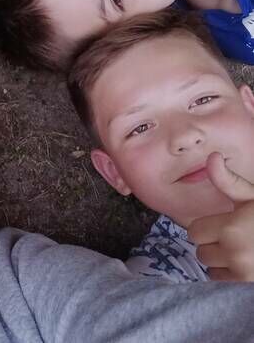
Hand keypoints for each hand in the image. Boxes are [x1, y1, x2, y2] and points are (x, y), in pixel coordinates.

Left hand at [188, 152, 253, 281]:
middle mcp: (233, 253)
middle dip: (212, 244)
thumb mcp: (253, 195)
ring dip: (220, 262)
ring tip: (240, 251)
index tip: (222, 223)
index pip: (194, 232)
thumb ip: (228, 181)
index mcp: (231, 228)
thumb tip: (212, 156)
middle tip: (233, 237)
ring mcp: (243, 274)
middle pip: (201, 251)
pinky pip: (224, 283)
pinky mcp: (248, 286)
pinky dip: (230, 275)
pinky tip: (245, 264)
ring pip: (211, 269)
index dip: (205, 227)